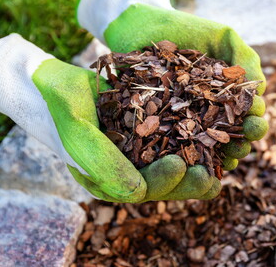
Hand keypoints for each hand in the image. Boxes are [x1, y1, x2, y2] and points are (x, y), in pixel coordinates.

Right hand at [0, 34, 221, 201]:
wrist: (53, 82)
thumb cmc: (62, 106)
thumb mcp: (78, 132)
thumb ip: (103, 163)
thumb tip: (138, 193)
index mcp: (107, 180)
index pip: (141, 189)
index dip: (165, 181)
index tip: (181, 164)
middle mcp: (125, 170)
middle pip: (163, 182)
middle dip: (189, 181)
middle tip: (211, 175)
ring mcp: (137, 151)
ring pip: (172, 163)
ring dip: (197, 164)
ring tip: (222, 162)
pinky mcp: (147, 131)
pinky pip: (172, 140)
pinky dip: (193, 139)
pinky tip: (215, 133)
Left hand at [77, 0, 267, 200]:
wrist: (141, 26)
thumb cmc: (185, 29)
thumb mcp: (222, 37)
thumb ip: (245, 57)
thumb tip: (260, 89)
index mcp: (228, 94)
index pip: (248, 114)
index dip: (254, 121)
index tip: (253, 120)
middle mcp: (210, 111)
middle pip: (232, 135)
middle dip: (242, 143)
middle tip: (243, 144)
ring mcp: (186, 120)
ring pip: (209, 146)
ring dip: (221, 157)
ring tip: (225, 160)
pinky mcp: (161, 126)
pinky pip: (177, 146)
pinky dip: (189, 157)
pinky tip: (196, 164)